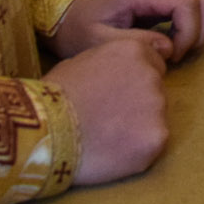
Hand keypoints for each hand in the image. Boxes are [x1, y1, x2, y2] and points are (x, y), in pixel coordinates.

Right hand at [42, 35, 171, 184]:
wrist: (46, 132)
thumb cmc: (54, 98)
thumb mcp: (81, 62)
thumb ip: (109, 63)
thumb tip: (114, 72)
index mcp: (134, 51)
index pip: (153, 64)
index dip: (134, 81)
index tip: (118, 95)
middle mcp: (152, 76)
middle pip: (156, 91)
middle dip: (139, 104)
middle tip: (110, 119)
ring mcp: (157, 108)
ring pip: (156, 118)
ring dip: (138, 127)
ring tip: (107, 137)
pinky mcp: (157, 138)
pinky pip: (153, 144)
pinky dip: (138, 150)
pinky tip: (113, 152)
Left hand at [51, 0, 203, 62]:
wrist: (65, 13)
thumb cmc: (77, 28)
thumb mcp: (95, 42)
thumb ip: (131, 43)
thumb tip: (168, 48)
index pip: (187, 2)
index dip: (189, 32)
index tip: (170, 56)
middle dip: (199, 30)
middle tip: (176, 54)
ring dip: (199, 26)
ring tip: (176, 50)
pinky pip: (193, 3)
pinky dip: (193, 24)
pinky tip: (172, 42)